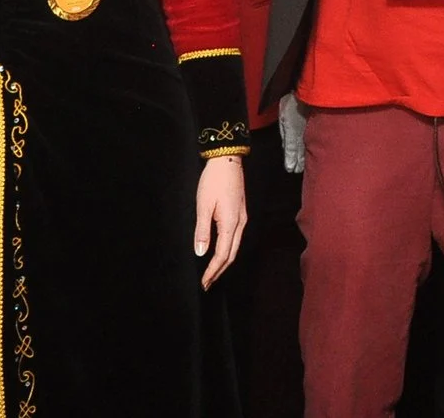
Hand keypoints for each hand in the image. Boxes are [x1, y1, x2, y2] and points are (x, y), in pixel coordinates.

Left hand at [194, 155, 247, 288]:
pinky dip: (227, 251)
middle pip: (231, 254)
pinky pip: (235, 238)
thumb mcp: (203, 205)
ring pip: (235, 247)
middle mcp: (240, 224)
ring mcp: (242, 218)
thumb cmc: (213, 181)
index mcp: (230, 223)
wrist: (227, 160)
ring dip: (223, 262)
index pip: (222, 254)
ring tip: (212, 272)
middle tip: (207, 283)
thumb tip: (201, 253)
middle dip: (219, 271)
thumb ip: (202, 230)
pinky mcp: (240, 213)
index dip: (213, 270)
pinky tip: (219, 252)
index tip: (204, 283)